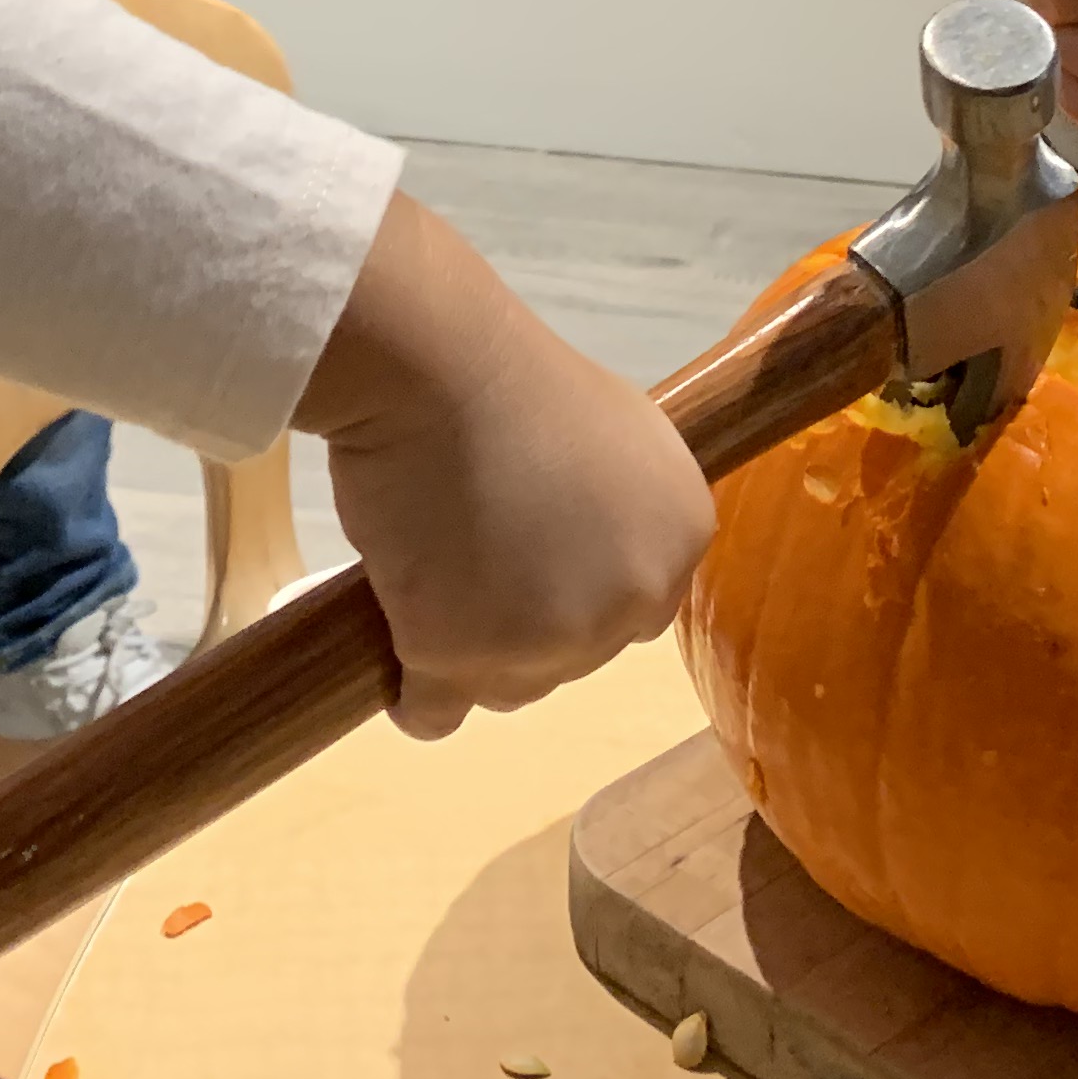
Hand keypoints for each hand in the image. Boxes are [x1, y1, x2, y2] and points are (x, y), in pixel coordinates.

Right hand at [299, 195, 714, 740]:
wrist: (433, 364)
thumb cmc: (515, 382)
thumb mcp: (615, 436)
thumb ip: (624, 510)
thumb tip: (597, 560)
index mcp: (680, 539)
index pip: (636, 609)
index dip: (575, 585)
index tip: (528, 547)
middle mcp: (632, 600)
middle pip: (574, 655)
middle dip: (524, 622)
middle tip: (470, 552)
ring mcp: (549, 638)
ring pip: (509, 689)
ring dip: (468, 653)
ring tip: (428, 579)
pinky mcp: (463, 659)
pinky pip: (434, 714)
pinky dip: (413, 693)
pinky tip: (397, 653)